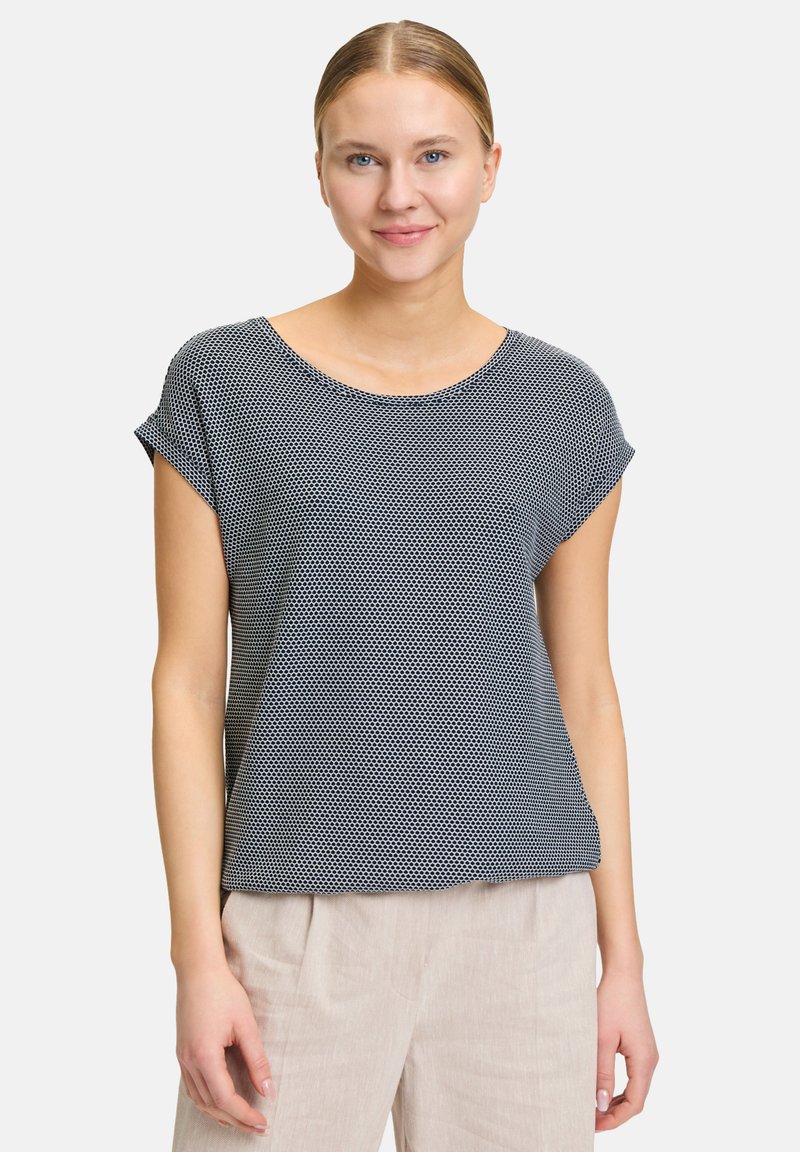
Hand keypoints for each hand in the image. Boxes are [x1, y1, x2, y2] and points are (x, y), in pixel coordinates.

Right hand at [175, 961, 275, 1134]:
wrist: (198, 971)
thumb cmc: (223, 992)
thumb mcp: (246, 1025)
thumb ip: (257, 1060)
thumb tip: (267, 1091)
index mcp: (204, 1055)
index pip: (225, 1099)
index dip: (244, 1115)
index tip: (263, 1122)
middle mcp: (189, 1061)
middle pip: (211, 1105)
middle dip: (235, 1120)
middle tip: (258, 1127)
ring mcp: (182, 1058)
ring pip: (198, 1100)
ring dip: (220, 1114)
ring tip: (242, 1120)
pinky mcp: (182, 1053)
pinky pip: (192, 1087)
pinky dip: (207, 1101)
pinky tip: (221, 1102)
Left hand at [595, 967, 658, 1129]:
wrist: (623, 974)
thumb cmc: (611, 1001)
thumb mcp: (601, 1039)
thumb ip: (601, 1073)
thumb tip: (599, 1104)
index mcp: (644, 1061)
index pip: (635, 1103)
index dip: (615, 1119)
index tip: (594, 1125)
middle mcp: (650, 1060)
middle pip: (636, 1100)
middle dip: (614, 1113)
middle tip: (589, 1119)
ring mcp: (647, 1054)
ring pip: (634, 1089)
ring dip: (616, 1102)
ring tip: (592, 1108)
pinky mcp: (640, 1047)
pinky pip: (632, 1077)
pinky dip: (618, 1088)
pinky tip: (601, 1090)